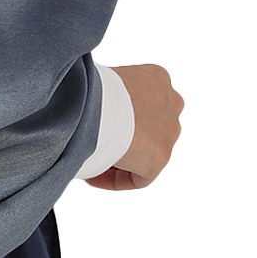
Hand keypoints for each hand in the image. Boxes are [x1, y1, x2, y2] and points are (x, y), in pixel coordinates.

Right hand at [84, 63, 183, 189]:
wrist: (92, 104)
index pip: (143, 101)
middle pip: (148, 127)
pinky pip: (140, 177)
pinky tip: (92, 179)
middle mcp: (171, 103)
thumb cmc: (85, 88)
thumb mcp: (99, 78)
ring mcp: (169, 132)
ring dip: (122, 159)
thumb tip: (85, 103)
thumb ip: (104, 90)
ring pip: (146, 153)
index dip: (118, 117)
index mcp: (157, 77)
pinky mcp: (160, 158)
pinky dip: (116, 179)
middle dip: (124, 137)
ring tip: (91, 161)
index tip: (95, 124)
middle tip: (94, 143)